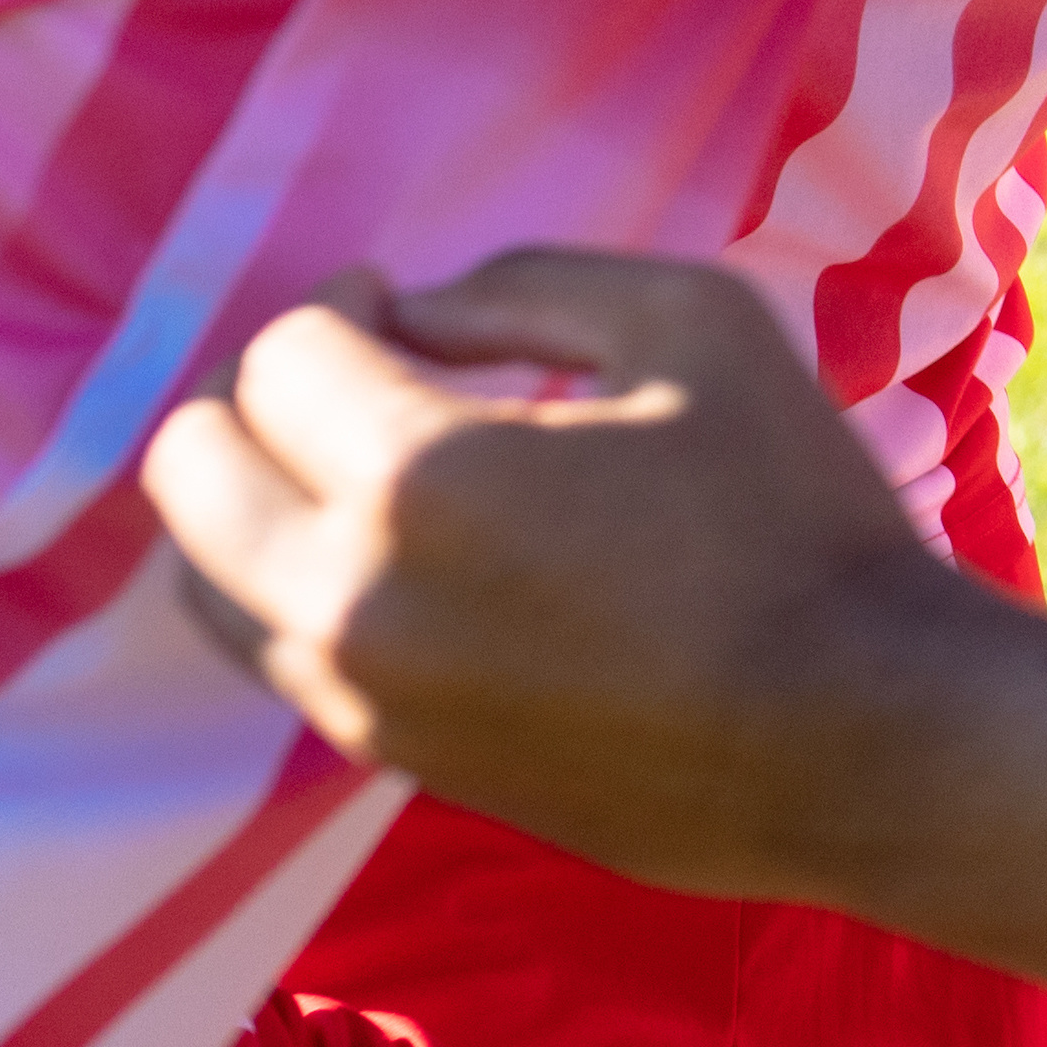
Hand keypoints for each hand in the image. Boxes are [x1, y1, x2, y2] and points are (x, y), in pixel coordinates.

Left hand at [149, 250, 991, 906]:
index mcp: (422, 475)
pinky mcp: (388, 758)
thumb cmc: (794, 514)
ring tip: (355, 471)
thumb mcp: (698, 325)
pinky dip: (300, 587)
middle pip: (191, 470)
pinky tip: (404, 558)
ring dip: (254, 502)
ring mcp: (358, 693)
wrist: (854, 732)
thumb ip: (529, 288)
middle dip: (251, 398)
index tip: (394, 302)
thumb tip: (416, 316)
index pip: (282, 358)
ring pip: (206, 579)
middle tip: (347, 376)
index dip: (338, 303)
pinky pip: (279, 654)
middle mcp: (351, 594)